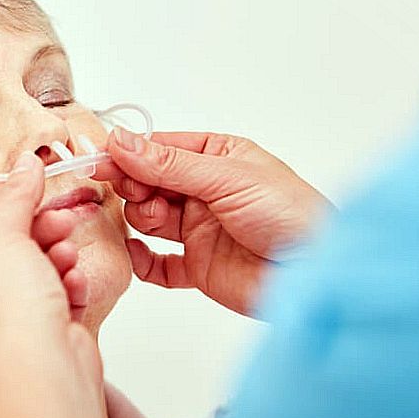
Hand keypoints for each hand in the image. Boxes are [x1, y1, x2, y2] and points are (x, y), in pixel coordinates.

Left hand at [0, 151, 99, 383]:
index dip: (3, 206)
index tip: (27, 181)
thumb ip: (14, 199)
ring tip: (66, 250)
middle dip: (38, 234)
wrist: (47, 370)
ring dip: (55, 258)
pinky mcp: (44, 343)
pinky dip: (68, 286)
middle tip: (56, 216)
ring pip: (36, 278)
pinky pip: (56, 302)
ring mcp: (8, 334)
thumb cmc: (9, 321)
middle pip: (7, 256)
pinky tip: (73, 281)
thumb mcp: (3, 239)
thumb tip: (23, 166)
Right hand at [93, 128, 332, 316]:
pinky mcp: (198, 267)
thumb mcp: (227, 177)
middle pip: (148, 183)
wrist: (315, 274)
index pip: (160, 149)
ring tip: (154, 220)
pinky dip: (142, 260)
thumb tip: (123, 143)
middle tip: (131, 191)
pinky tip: (138, 252)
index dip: (130, 155)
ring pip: (148, 219)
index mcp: (218, 158)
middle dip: (134, 186)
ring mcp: (200, 230)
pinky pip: (157, 264)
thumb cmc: (291, 216)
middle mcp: (205, 192)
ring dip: (140, 218)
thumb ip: (169, 164)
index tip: (103, 159)